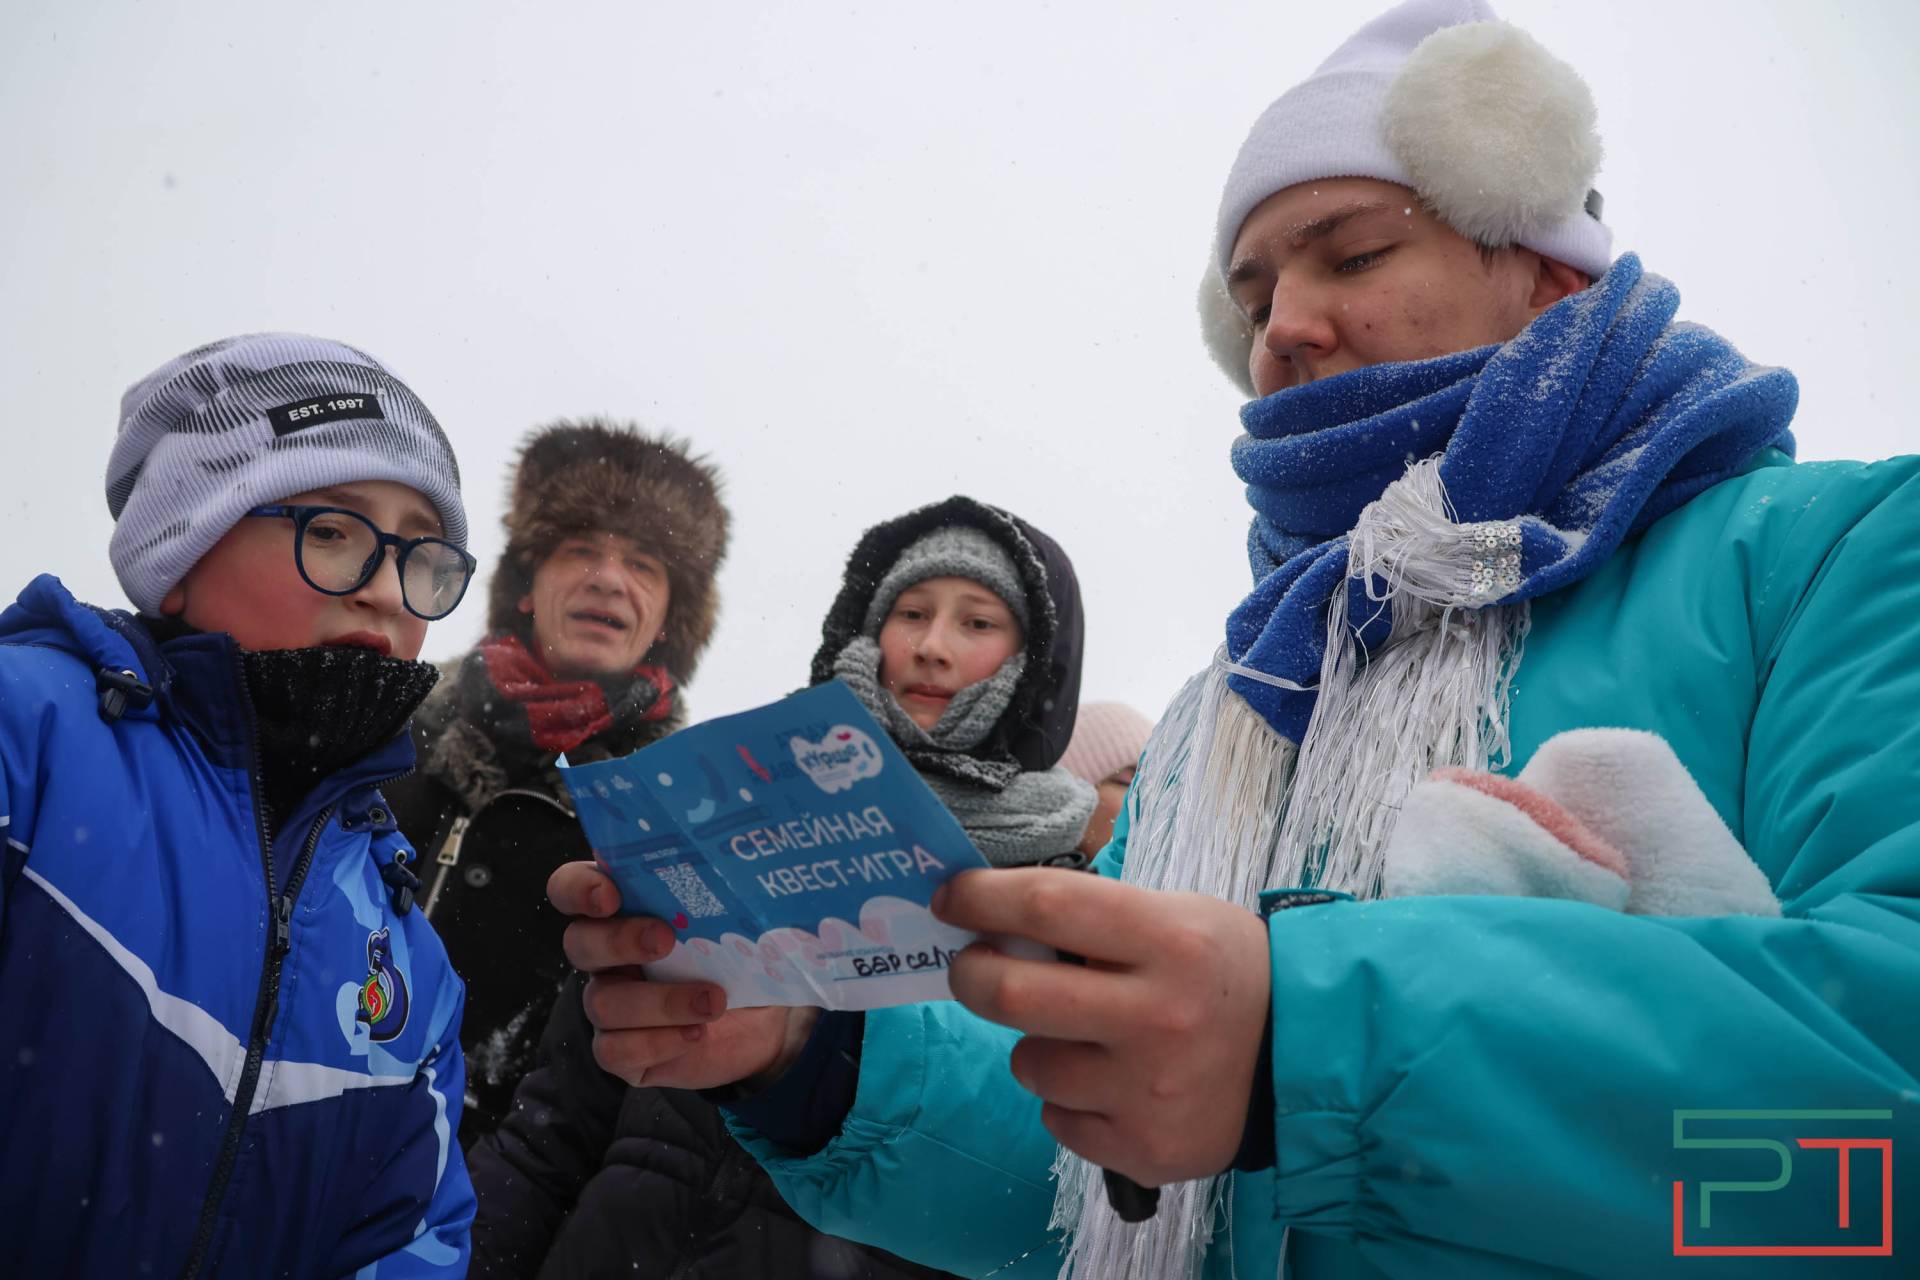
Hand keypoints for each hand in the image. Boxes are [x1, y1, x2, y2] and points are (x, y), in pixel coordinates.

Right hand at [548, 861, 819, 1088]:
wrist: (762, 1021)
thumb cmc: (740, 954)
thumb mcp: (738, 919)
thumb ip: (726, 892)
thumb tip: (750, 866)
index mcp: (623, 909)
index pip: (571, 888)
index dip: (579, 889)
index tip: (610, 895)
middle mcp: (605, 954)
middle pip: (579, 943)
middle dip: (619, 940)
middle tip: (665, 939)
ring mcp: (609, 1003)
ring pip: (602, 1002)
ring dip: (660, 1001)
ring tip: (713, 1000)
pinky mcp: (620, 1051)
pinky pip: (615, 1051)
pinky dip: (658, 1042)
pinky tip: (696, 1034)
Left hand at [934, 869, 1269, 1187]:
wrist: (1301, 1058)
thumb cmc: (1223, 971)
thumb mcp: (1177, 916)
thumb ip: (1093, 918)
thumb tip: (992, 917)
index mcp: (1168, 941)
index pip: (1047, 906)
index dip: (981, 898)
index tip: (950, 897)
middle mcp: (1158, 1017)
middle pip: (1012, 995)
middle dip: (971, 975)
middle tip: (971, 967)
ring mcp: (1148, 1092)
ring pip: (1029, 1065)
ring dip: (1037, 1046)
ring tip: (1084, 1037)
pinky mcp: (1143, 1149)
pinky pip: (1058, 1120)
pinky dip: (1070, 1101)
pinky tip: (1113, 1085)